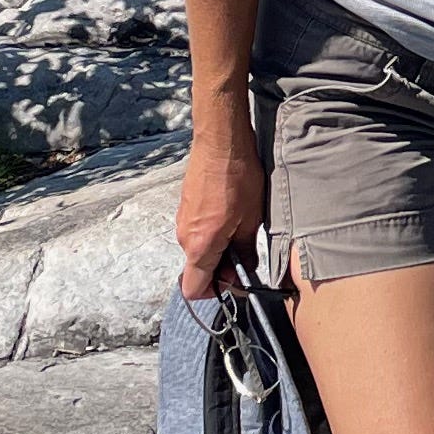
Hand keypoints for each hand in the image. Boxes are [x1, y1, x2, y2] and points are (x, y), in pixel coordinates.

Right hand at [175, 114, 267, 299]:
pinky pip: (197, 231)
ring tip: (241, 227)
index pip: (193, 289)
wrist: (220, 141)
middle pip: (198, 269)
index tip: (236, 280)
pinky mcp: (185, 206)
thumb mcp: (251, 219)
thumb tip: (246, 270)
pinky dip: (212, 232)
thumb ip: (246, 251)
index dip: (215, 291)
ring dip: (218, 248)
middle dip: (221, 268)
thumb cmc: (238, 178)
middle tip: (246, 252)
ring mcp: (182, 220)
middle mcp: (185, 237)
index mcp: (200, 246)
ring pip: (199, 249)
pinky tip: (232, 213)